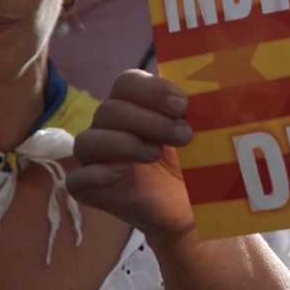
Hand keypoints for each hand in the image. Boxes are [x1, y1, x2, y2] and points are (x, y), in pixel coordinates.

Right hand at [67, 69, 198, 248]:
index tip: (182, 105)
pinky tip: (122, 173)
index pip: (126, 82)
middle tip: (183, 135)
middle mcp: (109, 128)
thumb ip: (201, 108)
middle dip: (149, 121)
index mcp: (134, 106)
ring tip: (156, 154)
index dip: (151, 90)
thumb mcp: (202, 132)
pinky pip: (77, 179)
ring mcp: (96, 159)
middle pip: (110, 110)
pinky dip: (97, 173)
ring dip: (125, 144)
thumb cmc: (193, 163)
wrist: (190, 207)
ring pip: (88, 141)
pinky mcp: (90, 190)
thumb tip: (212, 86)